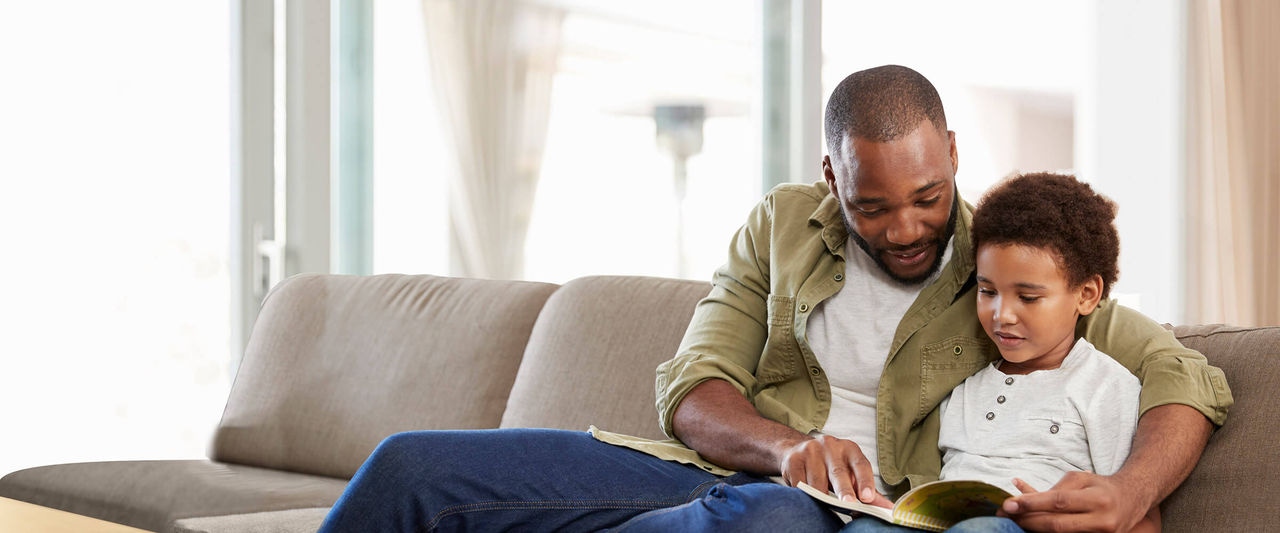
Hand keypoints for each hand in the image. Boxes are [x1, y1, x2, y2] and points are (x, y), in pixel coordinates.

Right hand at [777, 435, 892, 507]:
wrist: (797, 450)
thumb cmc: (831, 465)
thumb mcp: (850, 472)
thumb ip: (867, 489)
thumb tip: (888, 509)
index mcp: (849, 449)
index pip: (861, 465)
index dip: (865, 481)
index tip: (868, 497)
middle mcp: (830, 446)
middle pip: (838, 472)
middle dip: (844, 490)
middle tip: (849, 504)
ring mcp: (810, 451)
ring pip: (817, 481)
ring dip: (821, 497)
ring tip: (824, 506)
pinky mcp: (793, 460)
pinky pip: (799, 483)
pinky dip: (804, 494)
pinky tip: (807, 497)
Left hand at [1000, 472, 1147, 531]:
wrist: (1133, 499)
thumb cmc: (1101, 486)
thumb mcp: (1082, 479)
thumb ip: (1056, 488)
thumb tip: (1025, 495)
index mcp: (1098, 499)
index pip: (1059, 502)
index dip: (1033, 503)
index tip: (1011, 503)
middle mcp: (1102, 520)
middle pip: (1056, 524)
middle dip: (1028, 520)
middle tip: (1006, 514)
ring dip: (1034, 528)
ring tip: (1015, 520)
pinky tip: (1033, 526)